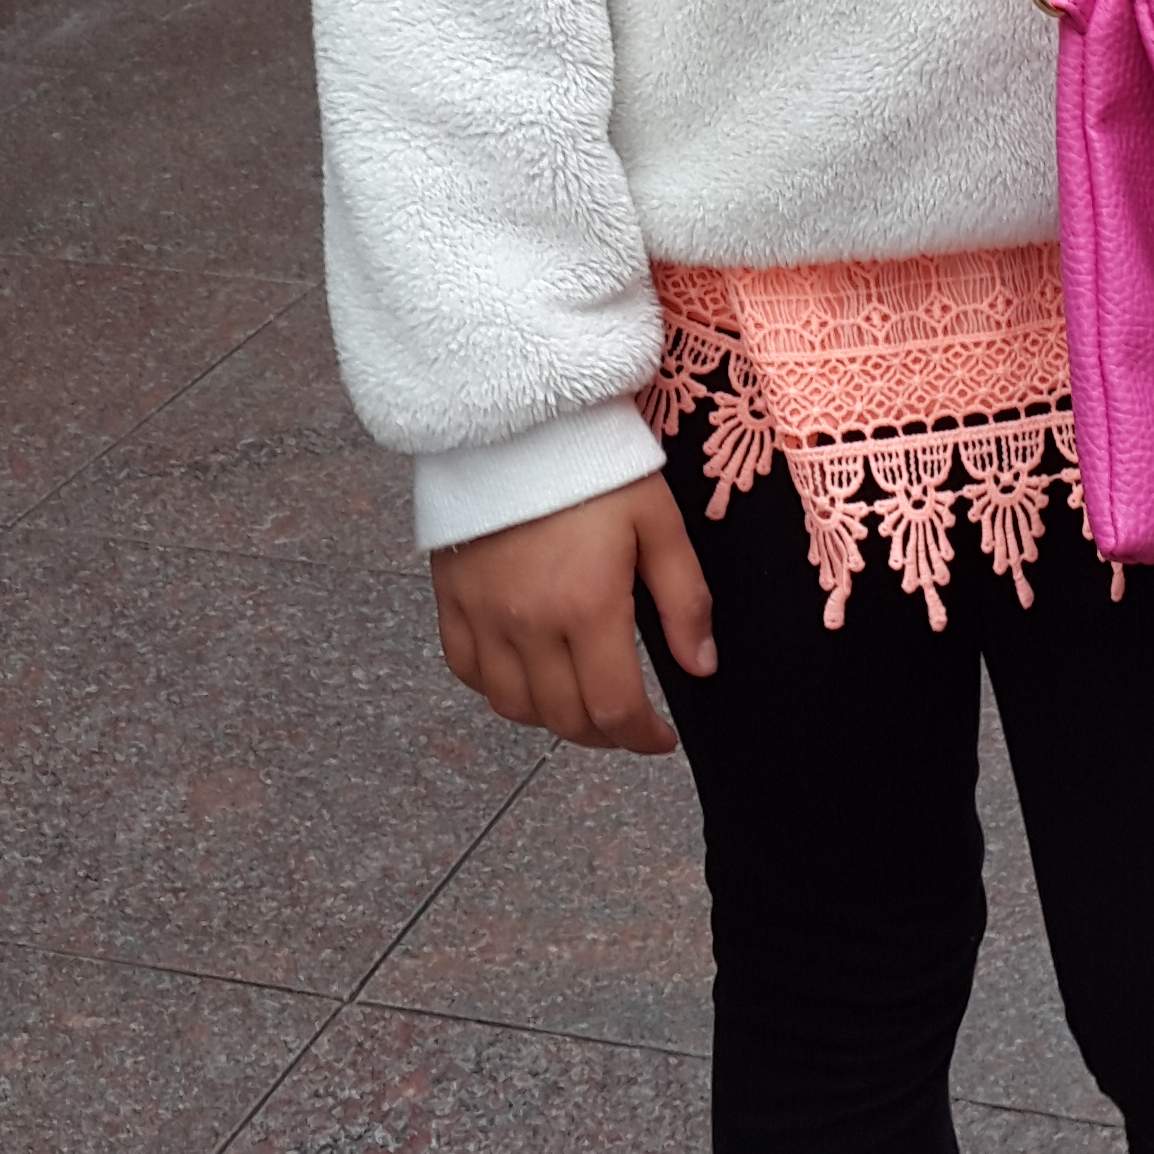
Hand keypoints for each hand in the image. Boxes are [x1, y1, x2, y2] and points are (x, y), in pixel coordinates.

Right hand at [430, 476, 715, 752]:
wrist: (515, 415)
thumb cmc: (593, 462)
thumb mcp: (658, 521)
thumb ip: (684, 600)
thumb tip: (701, 666)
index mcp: (587, 607)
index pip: (614, 709)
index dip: (643, 738)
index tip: (661, 738)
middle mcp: (529, 623)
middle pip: (563, 718)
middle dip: (603, 734)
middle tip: (626, 721)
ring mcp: (483, 614)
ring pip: (512, 705)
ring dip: (551, 718)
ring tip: (580, 701)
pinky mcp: (451, 597)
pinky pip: (467, 670)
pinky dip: (497, 688)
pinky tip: (525, 674)